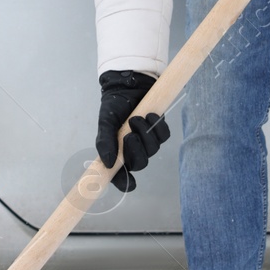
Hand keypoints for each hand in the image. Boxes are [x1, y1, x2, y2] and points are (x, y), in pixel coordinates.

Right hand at [95, 70, 170, 192]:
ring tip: (136, 118)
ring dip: (145, 134)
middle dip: (136, 151)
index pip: (120, 174)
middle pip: (140, 164)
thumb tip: (108, 164)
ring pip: (153, 150)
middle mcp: (132, 150)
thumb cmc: (114, 105)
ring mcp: (147, 141)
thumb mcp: (106, 122)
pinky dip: (157, 127)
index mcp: (116, 152)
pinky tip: (149, 115)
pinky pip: (164, 136)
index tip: (130, 185)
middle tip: (129, 135)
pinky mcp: (159, 131)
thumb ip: (105, 142)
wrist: (128, 84)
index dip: (124, 183)